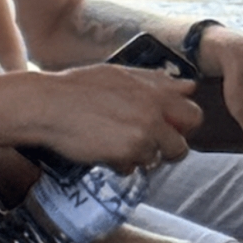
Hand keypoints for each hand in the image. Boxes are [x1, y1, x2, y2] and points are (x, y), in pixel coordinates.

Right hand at [35, 64, 200, 173]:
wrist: (49, 104)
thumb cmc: (79, 87)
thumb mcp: (121, 74)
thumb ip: (156, 82)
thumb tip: (189, 86)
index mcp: (155, 90)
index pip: (193, 114)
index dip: (181, 125)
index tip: (166, 127)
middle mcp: (154, 112)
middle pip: (181, 146)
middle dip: (168, 149)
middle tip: (146, 144)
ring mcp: (143, 134)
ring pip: (154, 159)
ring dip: (137, 155)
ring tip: (112, 140)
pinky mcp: (127, 153)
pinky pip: (132, 168)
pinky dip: (119, 163)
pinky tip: (101, 148)